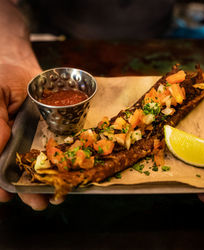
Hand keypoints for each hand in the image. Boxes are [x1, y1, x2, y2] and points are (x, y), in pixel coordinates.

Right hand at [0, 64, 62, 209]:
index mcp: (0, 139)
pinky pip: (59, 148)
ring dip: (49, 181)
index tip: (7, 196)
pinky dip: (65, 160)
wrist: (22, 65)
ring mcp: (36, 139)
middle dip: (29, 190)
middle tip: (40, 203)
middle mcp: (17, 144)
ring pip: (42, 165)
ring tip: (58, 194)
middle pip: (21, 172)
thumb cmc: (1, 78)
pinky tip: (71, 170)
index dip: (1, 183)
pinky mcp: (54, 132)